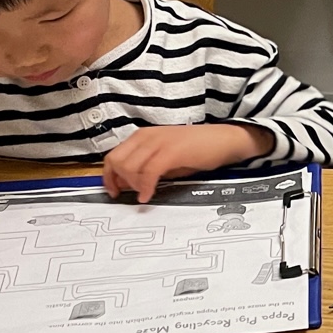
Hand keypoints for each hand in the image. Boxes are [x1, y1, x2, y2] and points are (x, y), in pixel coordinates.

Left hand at [102, 123, 272, 202]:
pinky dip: (145, 187)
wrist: (224, 140)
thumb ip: (146, 167)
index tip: (113, 189)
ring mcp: (158, 143)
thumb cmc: (198, 149)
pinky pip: (148, 173)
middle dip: (118, 181)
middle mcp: (146, 137)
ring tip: (143, 194)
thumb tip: (129, 183)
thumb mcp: (166, 157)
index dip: (108, 175)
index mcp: (143, 136)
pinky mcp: (171, 152)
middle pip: (116, 161)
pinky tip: (147, 196)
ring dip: (132, 185)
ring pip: (129, 167)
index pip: (113, 155)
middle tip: (127, 193)